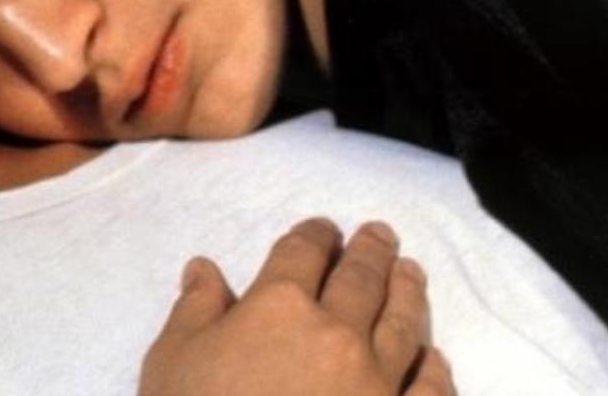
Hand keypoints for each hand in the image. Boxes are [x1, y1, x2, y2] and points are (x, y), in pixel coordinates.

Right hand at [138, 218, 454, 395]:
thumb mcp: (172, 360)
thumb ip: (195, 309)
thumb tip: (204, 268)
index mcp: (279, 306)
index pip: (302, 253)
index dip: (314, 234)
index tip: (323, 228)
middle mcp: (337, 331)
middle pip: (361, 278)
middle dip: (371, 251)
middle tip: (380, 234)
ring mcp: (377, 380)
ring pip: (403, 324)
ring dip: (409, 292)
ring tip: (412, 272)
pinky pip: (428, 389)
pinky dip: (434, 367)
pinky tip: (434, 355)